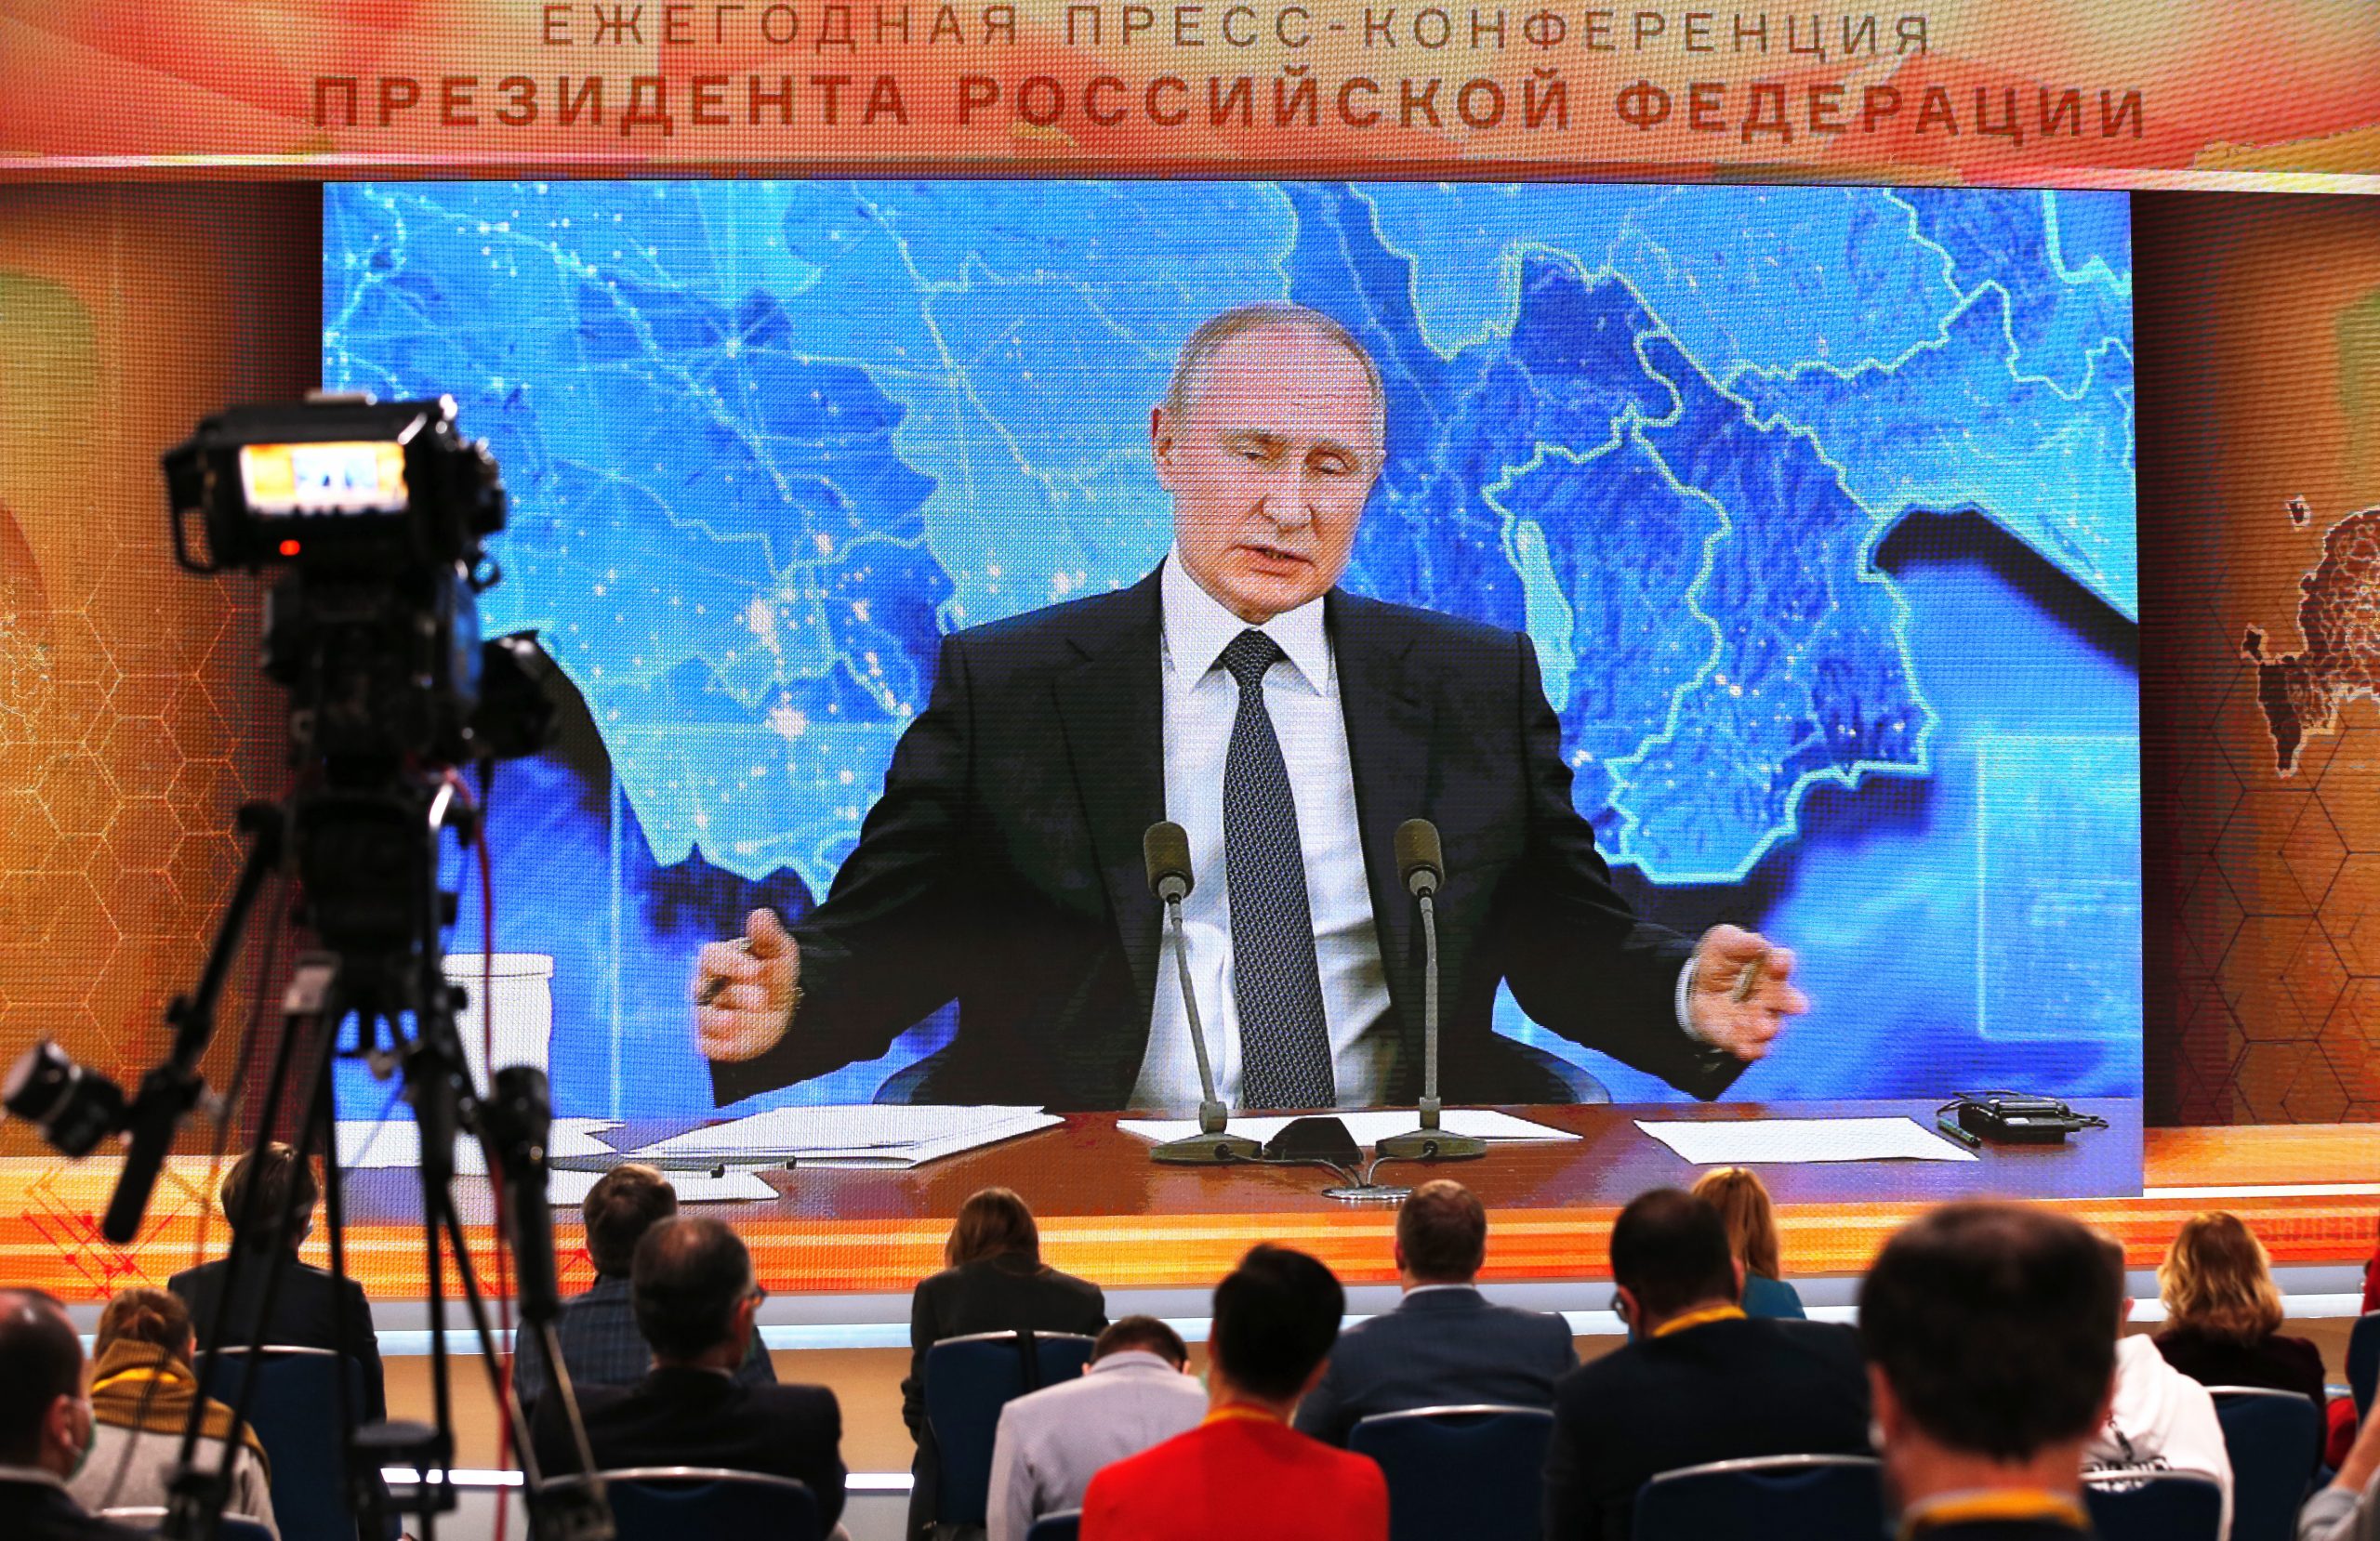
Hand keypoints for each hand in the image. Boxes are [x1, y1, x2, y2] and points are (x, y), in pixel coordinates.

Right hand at [693, 908, 799, 1062]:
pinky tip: (734, 1046)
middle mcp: (705, 986)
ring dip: (721, 1021)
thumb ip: (769, 936)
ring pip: (704, 1017)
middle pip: (705, 989)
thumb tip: (760, 914)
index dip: (731, 963)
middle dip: (737, 995)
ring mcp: (706, 1013)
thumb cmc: (773, 974)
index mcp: (718, 960)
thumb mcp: (779, 954)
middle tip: (762, 1000)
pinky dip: (718, 1046)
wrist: (781, 1009)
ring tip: (736, 1022)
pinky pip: (706, 1045)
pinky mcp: (710, 1040)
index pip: (711, 956)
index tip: (756, 970)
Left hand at [1686, 924, 1809, 1061]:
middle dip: (1791, 1002)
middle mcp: (1773, 994)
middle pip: (1788, 999)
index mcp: (1770, 966)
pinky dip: (1752, 1049)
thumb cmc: (1720, 959)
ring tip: (1761, 1027)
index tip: (1778, 962)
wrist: (1698, 988)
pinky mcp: (1746, 1038)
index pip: (1782, 962)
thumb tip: (1757, 942)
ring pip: (1773, 1026)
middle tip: (1796, 1005)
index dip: (1782, 962)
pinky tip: (1745, 1049)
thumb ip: (1739, 942)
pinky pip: (1755, 1047)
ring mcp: (1762, 1017)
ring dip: (1769, 1028)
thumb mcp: (1722, 942)